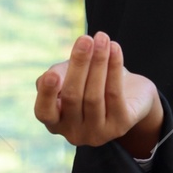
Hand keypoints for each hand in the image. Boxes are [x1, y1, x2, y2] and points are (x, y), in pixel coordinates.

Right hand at [35, 31, 162, 155]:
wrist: (128, 92)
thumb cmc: (89, 81)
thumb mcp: (68, 75)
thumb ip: (58, 75)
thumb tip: (54, 76)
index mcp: (55, 121)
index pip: (44, 112)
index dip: (47, 94)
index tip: (52, 74)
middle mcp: (74, 133)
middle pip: (73, 97)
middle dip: (79, 65)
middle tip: (86, 39)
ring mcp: (97, 134)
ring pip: (94, 96)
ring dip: (99, 63)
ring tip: (102, 38)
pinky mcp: (120, 127)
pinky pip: (115, 95)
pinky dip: (114, 69)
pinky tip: (115, 49)